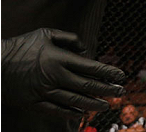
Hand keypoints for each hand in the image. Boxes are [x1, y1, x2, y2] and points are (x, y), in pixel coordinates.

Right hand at [1, 28, 124, 119]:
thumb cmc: (22, 45)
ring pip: (74, 100)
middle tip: (121, 91)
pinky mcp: (33, 102)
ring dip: (93, 104)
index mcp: (59, 59)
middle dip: (107, 89)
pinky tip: (81, 114)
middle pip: (87, 86)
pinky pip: (56, 110)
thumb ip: (70, 39)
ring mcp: (44, 91)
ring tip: (106, 105)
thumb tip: (86, 50)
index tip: (121, 75)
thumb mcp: (46, 34)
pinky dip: (70, 113)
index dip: (108, 72)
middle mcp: (54, 76)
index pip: (91, 67)